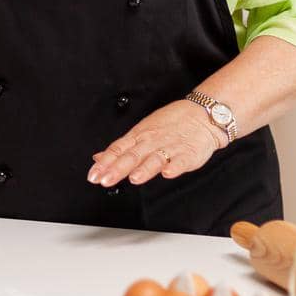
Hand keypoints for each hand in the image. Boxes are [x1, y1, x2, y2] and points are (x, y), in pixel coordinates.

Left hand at [87, 100, 220, 187]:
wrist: (202, 116)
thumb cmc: (171, 124)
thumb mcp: (142, 131)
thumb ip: (121, 148)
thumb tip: (99, 158)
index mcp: (139, 136)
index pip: (118, 149)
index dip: (104, 162)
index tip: (93, 175)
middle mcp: (152, 142)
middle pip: (132, 156)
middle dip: (117, 168)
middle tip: (105, 179)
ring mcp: (170, 147)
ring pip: (155, 159)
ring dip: (144, 169)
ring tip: (134, 178)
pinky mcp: (188, 154)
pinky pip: (180, 161)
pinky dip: (174, 167)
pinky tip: (167, 173)